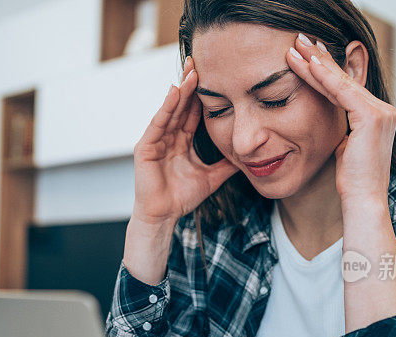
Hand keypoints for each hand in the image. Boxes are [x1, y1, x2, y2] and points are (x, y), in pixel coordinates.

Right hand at [132, 56, 238, 226]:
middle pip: (181, 104)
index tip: (216, 75)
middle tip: (201, 60)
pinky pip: (158, 123)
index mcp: (182, 140)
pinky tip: (175, 92)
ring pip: (170, 109)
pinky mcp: (145, 147)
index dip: (203, 94)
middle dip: (191, 84)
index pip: (193, 111)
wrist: (164, 216)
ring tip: (192, 71)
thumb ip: (228, 164)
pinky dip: (166, 108)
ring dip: (181, 90)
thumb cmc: (182, 197)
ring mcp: (155, 140)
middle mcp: (168, 136)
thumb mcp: (212, 176)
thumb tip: (251, 156)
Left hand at [286, 34, 395, 203]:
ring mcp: (381, 112)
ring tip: (296, 46)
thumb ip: (343, 132)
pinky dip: (324, 77)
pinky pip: (342, 92)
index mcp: (377, 116)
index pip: (344, 88)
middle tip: (299, 41)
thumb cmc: (352, 182)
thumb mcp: (345, 149)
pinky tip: (308, 64)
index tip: (305, 57)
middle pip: (344, 80)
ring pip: (341, 82)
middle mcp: (384, 110)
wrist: (364, 200)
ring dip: (316, 63)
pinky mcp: (372, 117)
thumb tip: (331, 125)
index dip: (324, 72)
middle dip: (319, 59)